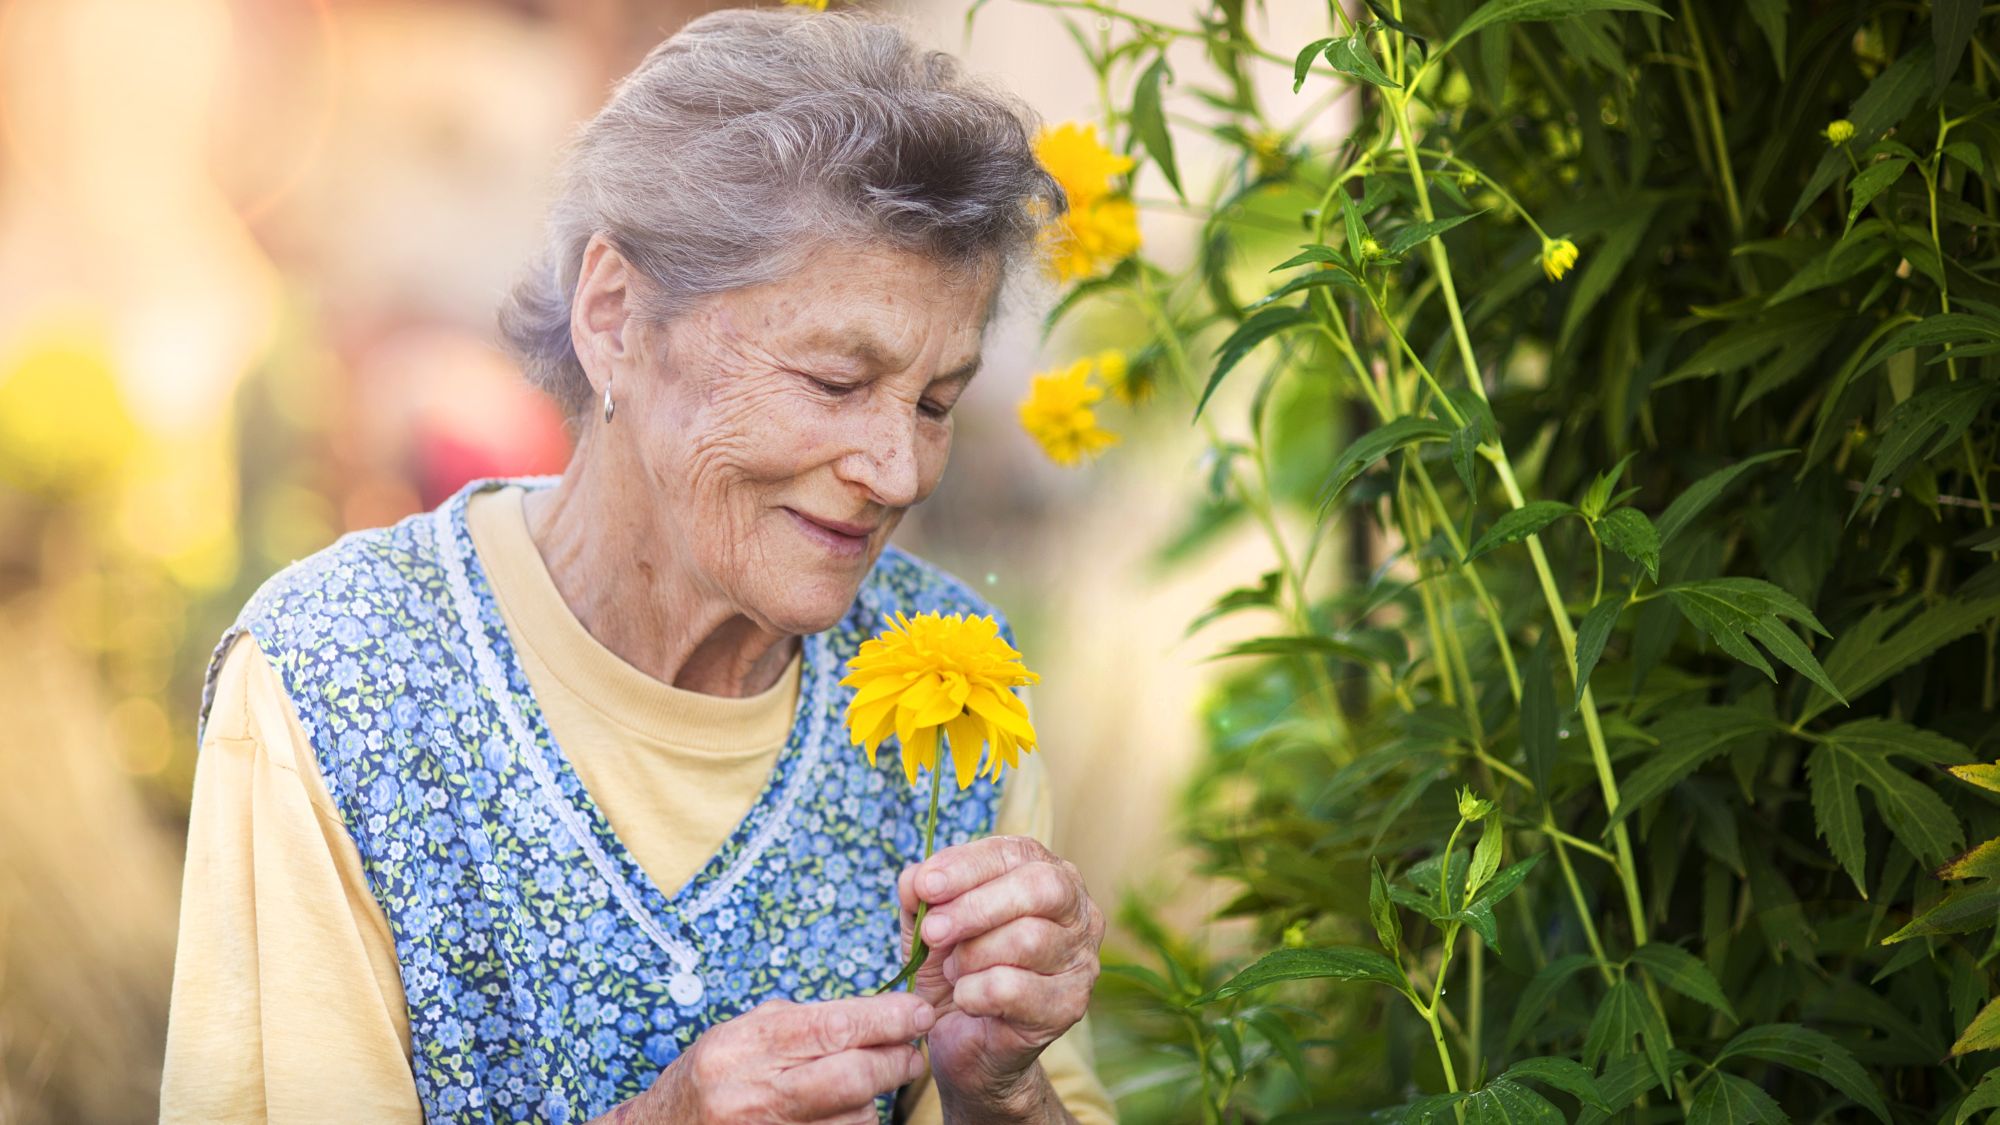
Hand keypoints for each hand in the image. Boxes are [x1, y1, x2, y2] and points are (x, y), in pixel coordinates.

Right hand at [599, 994, 933, 1123]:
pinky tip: (842, 1113)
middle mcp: (753, 1093)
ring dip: (873, 1101)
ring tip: (866, 1087)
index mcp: (746, 1046)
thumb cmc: (712, 1076)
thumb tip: (875, 1015)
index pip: (833, 1027)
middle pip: (852, 1076)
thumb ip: (801, 1023)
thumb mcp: (744, 1034)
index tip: (917, 1014)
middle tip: (912, 1053)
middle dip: (895, 1061)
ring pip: (854, 1118)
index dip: (886, 1019)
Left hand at [897, 836, 1103, 1120]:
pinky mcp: (1069, 1005)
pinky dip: (976, 992)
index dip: (967, 866)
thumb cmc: (955, 970)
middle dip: (976, 907)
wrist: (965, 1041)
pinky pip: (1017, 988)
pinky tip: (965, 998)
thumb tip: (915, 878)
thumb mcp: (928, 924)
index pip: (1014, 853)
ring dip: (973, 956)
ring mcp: (1080, 959)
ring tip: (953, 971)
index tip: (925, 885)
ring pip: (1029, 938)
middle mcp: (1076, 911)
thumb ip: (920, 894)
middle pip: (1039, 888)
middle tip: (932, 932)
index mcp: (1045, 874)